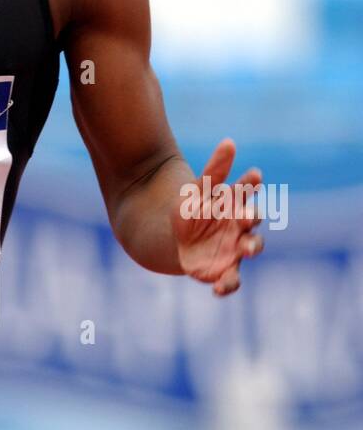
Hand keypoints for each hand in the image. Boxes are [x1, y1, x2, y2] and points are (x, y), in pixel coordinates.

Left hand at [172, 138, 264, 296]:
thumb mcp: (197, 190)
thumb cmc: (193, 212)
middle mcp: (240, 226)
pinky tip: (218, 288)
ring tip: (246, 248)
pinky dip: (227, 284)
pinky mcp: (224, 270)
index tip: (254, 173)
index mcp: (235, 203)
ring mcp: (235, 249)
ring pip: (250, 249)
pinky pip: (231, 280)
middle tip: (249, 214)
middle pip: (252, 221)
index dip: (250, 182)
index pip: (246, 190)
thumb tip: (230, 141)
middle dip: (252, 218)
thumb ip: (213, 170)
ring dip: (251, 248)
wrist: (175, 242)